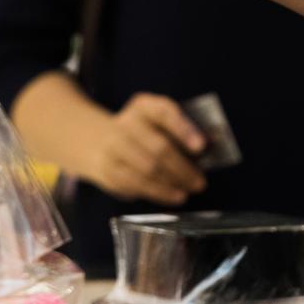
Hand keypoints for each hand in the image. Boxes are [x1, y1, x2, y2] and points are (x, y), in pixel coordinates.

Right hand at [86, 93, 207, 204]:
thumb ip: (180, 130)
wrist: (95, 139)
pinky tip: (171, 196)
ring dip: (171, 185)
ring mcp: (114, 148)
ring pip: (147, 171)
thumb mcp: (156, 120)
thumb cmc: (140, 131)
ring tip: (187, 192)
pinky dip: (157, 193)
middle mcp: (126, 124)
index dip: (183, 128)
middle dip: (183, 168)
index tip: (201, 146)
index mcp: (143, 107)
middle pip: (158, 148)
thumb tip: (209, 148)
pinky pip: (135, 185)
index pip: (164, 112)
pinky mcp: (108, 171)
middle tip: (200, 182)